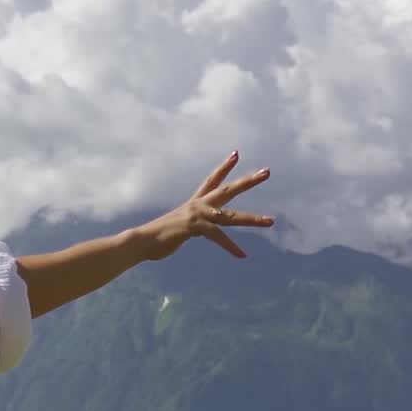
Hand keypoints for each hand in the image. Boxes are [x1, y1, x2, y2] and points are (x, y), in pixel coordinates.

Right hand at [135, 152, 274, 261]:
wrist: (141, 241)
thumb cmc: (155, 237)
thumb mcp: (177, 226)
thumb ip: (190, 225)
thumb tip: (193, 229)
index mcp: (193, 203)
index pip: (212, 180)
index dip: (224, 167)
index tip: (236, 154)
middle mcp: (197, 204)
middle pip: (228, 190)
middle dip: (248, 181)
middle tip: (267, 172)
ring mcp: (197, 214)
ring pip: (230, 215)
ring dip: (252, 219)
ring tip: (270, 221)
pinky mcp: (195, 227)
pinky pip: (218, 236)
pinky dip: (231, 247)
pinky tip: (242, 255)